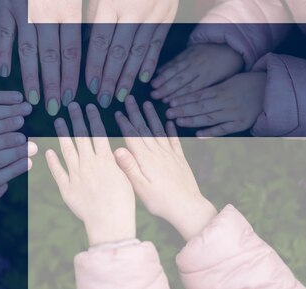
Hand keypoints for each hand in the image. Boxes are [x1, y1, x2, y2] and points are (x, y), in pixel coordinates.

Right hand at [0, 0, 83, 115]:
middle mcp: (46, 12)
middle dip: (53, 86)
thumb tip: (77, 46)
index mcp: (69, 8)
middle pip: (51, 57)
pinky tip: (4, 72)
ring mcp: (22, 8)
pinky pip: (4, 33)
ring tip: (32, 100)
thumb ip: (76, 15)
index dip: (72, 77)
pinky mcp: (5, 2)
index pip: (72, 51)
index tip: (73, 96)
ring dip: (31, 77)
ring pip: (27, 51)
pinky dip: (3, 53)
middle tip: (54, 109)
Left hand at [46, 103, 135, 245]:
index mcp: (106, 160)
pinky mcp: (67, 188)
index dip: (94, 119)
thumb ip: (120, 162)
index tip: (89, 107)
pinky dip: (52, 161)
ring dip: (63, 134)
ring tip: (58, 122)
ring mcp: (76, 175)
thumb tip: (116, 148)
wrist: (110, 222)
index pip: (98, 134)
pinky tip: (48, 152)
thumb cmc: (124, 203)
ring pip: (68, 150)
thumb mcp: (128, 178)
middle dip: (77, 119)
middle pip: (82, 137)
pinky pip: (58, 172)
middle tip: (72, 106)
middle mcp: (89, 164)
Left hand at [85, 0, 200, 107]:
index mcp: (112, 0)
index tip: (89, 85)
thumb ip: (94, 11)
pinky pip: (157, 43)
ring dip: (129, 77)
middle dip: (110, 79)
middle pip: (119, 51)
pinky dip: (149, 62)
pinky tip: (144, 78)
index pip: (100, 41)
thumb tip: (86, 42)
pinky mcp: (169, 13)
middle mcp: (134, 9)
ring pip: (139, 52)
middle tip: (102, 100)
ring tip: (120, 96)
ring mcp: (154, 12)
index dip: (95, 66)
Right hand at [114, 96, 216, 240]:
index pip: (132, 136)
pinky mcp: (179, 160)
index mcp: (146, 160)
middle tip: (130, 99)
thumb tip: (117, 149)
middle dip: (136, 113)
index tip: (117, 111)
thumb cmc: (161, 201)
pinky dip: (171, 130)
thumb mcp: (140, 188)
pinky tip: (169, 122)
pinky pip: (174, 140)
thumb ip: (129, 168)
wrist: (188, 208)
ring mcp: (170, 155)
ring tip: (147, 104)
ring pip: (158, 131)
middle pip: (144, 129)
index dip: (124, 123)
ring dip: (152, 116)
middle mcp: (158, 153)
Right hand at [151, 44, 243, 101]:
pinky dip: (165, 66)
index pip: (191, 88)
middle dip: (166, 88)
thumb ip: (208, 89)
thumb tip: (193, 101)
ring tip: (152, 85)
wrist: (230, 45)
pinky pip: (175, 59)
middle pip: (180, 80)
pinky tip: (157, 72)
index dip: (178, 96)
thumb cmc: (228, 67)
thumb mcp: (223, 80)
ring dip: (163, 77)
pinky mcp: (188, 50)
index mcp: (209, 77)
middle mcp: (198, 67)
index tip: (167, 103)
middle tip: (154, 96)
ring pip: (175, 69)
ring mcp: (192, 58)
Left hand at [165, 72, 266, 136]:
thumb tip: (191, 92)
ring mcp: (233, 113)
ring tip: (178, 122)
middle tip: (167, 113)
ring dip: (192, 121)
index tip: (170, 102)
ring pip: (208, 118)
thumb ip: (212, 87)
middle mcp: (226, 101)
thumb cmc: (245, 83)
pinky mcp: (240, 124)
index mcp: (222, 89)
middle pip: (200, 107)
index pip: (198, 95)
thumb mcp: (228, 81)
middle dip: (183, 110)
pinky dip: (210, 132)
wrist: (269, 90)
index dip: (183, 99)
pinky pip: (222, 129)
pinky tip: (197, 134)